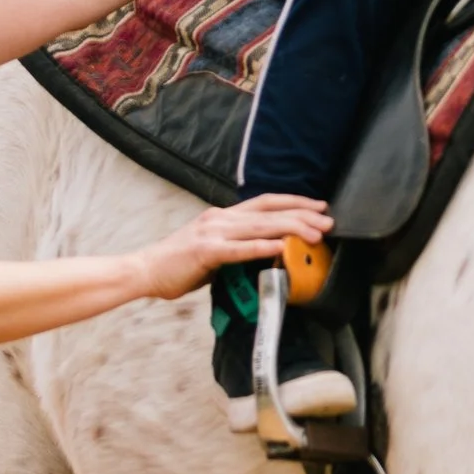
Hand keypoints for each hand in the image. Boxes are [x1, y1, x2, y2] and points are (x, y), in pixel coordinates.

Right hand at [139, 194, 331, 305]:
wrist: (146, 270)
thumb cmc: (179, 264)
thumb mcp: (213, 249)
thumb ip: (237, 246)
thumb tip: (266, 251)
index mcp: (223, 217)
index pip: (265, 202)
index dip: (293, 202)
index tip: (318, 206)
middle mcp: (220, 219)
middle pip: (269, 211)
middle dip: (302, 214)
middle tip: (328, 219)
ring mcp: (212, 233)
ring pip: (260, 226)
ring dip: (291, 228)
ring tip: (315, 233)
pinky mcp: (204, 251)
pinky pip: (239, 248)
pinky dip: (262, 246)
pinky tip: (282, 247)